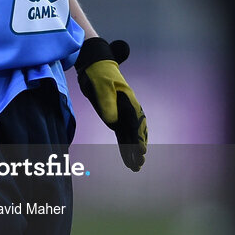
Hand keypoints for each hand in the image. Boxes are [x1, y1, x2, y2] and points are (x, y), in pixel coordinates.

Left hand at [75, 37, 147, 170]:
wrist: (94, 67)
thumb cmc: (99, 74)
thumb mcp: (102, 87)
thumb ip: (107, 103)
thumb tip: (113, 122)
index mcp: (129, 102)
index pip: (136, 123)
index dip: (139, 137)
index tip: (141, 150)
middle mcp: (129, 110)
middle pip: (136, 132)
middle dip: (138, 147)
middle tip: (139, 162)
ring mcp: (122, 115)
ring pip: (130, 136)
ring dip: (132, 151)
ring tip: (135, 167)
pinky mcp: (115, 119)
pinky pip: (122, 136)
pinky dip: (125, 147)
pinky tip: (127, 159)